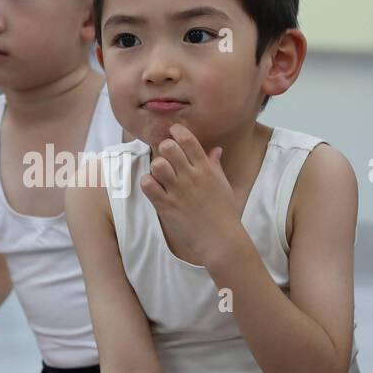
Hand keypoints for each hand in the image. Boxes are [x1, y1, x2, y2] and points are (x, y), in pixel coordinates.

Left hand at [141, 123, 243, 267]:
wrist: (221, 240)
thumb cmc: (224, 213)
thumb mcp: (223, 186)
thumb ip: (215, 166)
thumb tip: (215, 149)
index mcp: (206, 169)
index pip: (187, 139)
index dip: (176, 132)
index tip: (173, 135)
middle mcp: (191, 177)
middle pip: (168, 148)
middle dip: (164, 149)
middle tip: (167, 158)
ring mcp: (178, 191)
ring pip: (157, 164)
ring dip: (156, 167)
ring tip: (160, 175)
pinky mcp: (166, 206)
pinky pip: (148, 185)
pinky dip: (147, 183)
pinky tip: (154, 188)